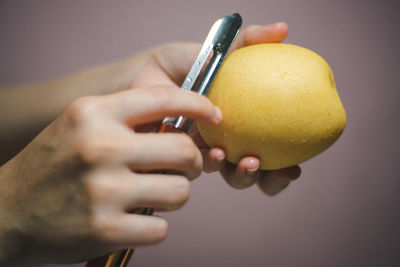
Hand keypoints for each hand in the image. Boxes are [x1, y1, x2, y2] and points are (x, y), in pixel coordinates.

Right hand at [0, 86, 220, 265]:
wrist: (6, 211)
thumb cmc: (52, 166)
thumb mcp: (80, 126)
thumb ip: (126, 120)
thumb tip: (183, 127)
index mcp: (93, 113)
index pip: (163, 98)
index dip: (198, 104)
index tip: (213, 115)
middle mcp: (99, 146)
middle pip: (183, 151)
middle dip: (191, 163)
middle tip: (181, 168)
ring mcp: (103, 190)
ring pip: (180, 192)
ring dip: (172, 196)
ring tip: (150, 196)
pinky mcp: (105, 230)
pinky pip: (162, 228)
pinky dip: (153, 226)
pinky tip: (131, 220)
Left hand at [125, 22, 300, 194]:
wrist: (144, 74)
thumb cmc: (183, 64)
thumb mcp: (218, 52)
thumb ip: (248, 43)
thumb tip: (283, 29)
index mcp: (242, 124)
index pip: (272, 149)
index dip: (285, 164)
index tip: (296, 166)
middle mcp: (227, 141)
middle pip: (255, 171)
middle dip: (269, 179)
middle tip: (275, 170)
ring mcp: (204, 152)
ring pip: (229, 176)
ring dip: (243, 175)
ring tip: (247, 161)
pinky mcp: (180, 157)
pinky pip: (198, 171)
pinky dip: (211, 165)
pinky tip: (213, 152)